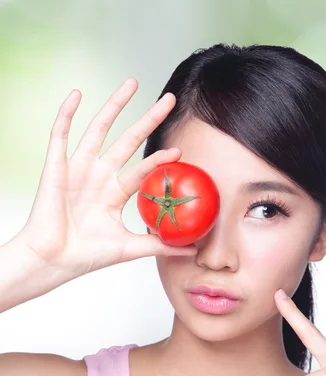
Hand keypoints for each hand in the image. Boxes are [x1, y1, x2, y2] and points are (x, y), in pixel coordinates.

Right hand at [18, 78, 196, 279]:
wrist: (53, 261)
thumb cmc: (86, 256)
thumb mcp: (129, 248)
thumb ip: (160, 244)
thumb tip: (192, 249)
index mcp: (114, 193)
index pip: (142, 169)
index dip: (159, 158)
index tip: (179, 149)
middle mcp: (98, 176)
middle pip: (127, 140)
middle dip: (148, 119)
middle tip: (169, 100)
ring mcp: (78, 169)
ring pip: (98, 130)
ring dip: (114, 106)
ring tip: (132, 84)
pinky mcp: (56, 167)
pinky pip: (60, 134)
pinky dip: (67, 114)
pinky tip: (78, 94)